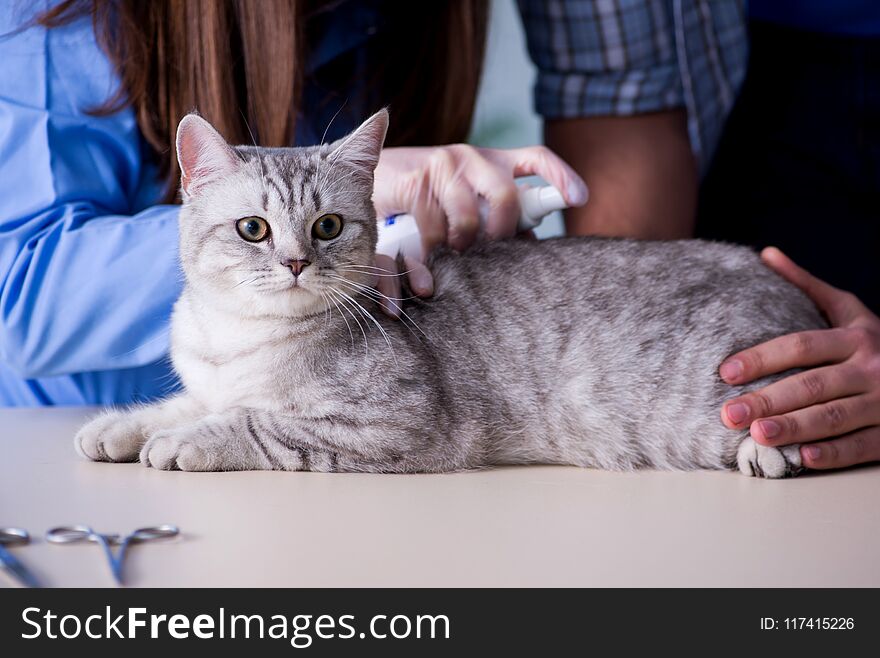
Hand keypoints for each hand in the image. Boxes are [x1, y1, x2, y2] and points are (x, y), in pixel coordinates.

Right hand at [370, 144, 586, 315]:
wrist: (372, 174)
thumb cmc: (427, 195)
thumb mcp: (464, 197)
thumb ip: (494, 215)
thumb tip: (528, 245)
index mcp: (491, 161)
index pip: (536, 158)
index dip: (561, 176)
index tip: (580, 199)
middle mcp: (471, 157)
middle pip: (507, 196)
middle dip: (502, 233)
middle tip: (490, 252)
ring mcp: (442, 165)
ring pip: (469, 218)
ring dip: (462, 248)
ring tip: (451, 260)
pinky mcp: (415, 181)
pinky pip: (433, 229)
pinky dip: (431, 256)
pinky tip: (425, 268)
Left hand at [719, 248, 879, 470]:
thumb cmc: (876, 343)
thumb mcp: (850, 311)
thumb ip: (807, 286)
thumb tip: (766, 254)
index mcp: (856, 337)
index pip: (801, 345)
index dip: (762, 358)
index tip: (726, 372)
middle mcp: (872, 368)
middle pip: (812, 384)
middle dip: (767, 399)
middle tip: (729, 414)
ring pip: (834, 417)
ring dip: (794, 427)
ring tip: (757, 435)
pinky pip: (863, 445)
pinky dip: (834, 453)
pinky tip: (804, 458)